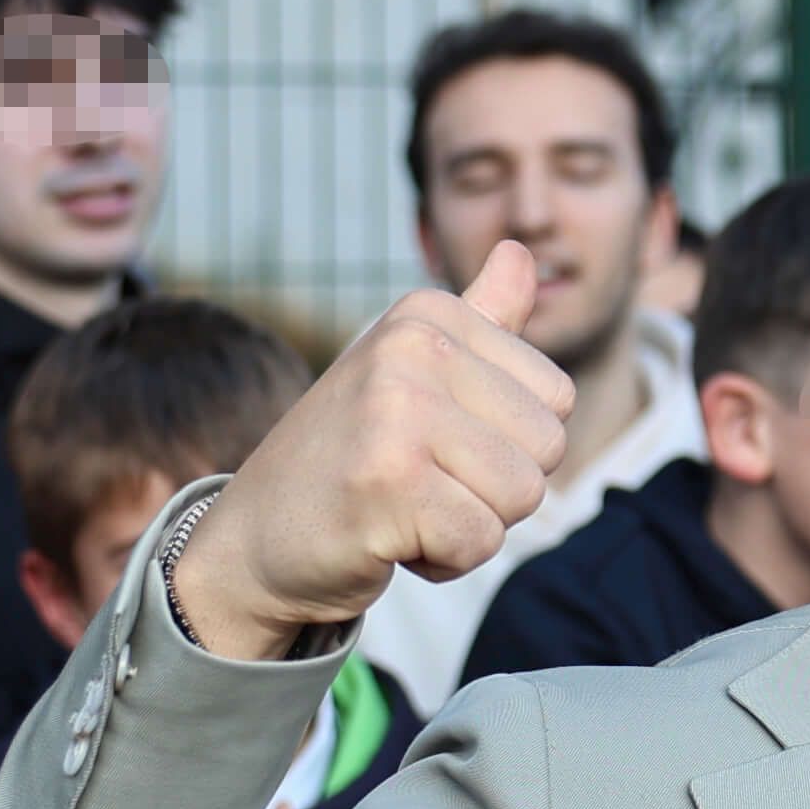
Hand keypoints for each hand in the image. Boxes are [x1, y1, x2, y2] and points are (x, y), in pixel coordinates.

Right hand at [172, 241, 572, 658]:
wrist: (252, 540)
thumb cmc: (348, 458)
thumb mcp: (412, 373)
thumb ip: (479, 318)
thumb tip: (521, 247)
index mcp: (427, 315)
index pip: (557, 398)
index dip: (508, 444)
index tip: (436, 444)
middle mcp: (412, 348)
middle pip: (549, 448)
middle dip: (497, 489)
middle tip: (420, 484)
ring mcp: (397, 411)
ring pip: (522, 496)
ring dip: (471, 526)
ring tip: (405, 508)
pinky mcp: (388, 482)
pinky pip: (480, 541)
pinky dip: (444, 561)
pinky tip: (388, 539)